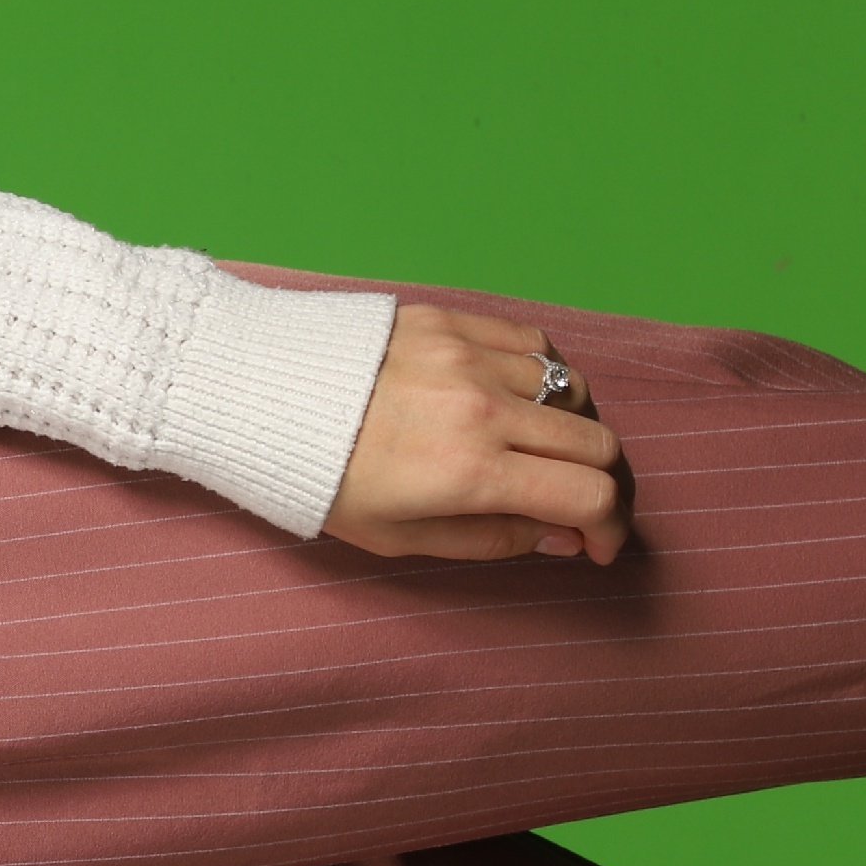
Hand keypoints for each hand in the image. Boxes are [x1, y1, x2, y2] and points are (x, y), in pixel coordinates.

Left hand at [323, 303, 628, 564]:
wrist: (257, 398)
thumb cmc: (320, 478)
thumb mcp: (396, 537)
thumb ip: (490, 541)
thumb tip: (561, 537)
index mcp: (469, 472)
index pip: (589, 496)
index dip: (608, 528)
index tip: (594, 543)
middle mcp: (482, 410)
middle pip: (596, 443)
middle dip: (600, 482)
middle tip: (578, 499)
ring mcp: (470, 358)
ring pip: (573, 389)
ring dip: (571, 427)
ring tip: (539, 448)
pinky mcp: (452, 321)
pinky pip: (534, 344)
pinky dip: (546, 375)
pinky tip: (521, 397)